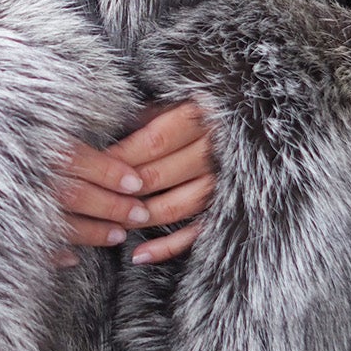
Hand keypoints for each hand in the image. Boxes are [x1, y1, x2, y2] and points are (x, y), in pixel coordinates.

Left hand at [50, 98, 216, 268]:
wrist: (259, 114)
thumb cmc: (204, 102)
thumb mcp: (178, 95)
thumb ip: (149, 113)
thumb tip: (110, 132)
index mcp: (202, 116)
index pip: (153, 142)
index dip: (119, 158)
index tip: (91, 166)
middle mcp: (216, 149)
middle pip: (159, 175)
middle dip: (121, 190)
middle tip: (92, 198)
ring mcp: (225, 181)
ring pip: (177, 206)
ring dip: (140, 218)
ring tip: (111, 225)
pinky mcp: (230, 206)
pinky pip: (197, 232)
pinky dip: (167, 248)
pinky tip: (139, 255)